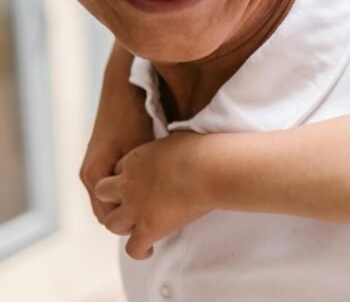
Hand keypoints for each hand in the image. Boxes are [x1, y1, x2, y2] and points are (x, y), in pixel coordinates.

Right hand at [80, 44, 152, 222]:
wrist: (123, 88)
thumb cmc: (134, 117)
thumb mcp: (140, 150)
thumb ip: (143, 179)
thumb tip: (158, 204)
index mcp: (94, 175)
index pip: (109, 218)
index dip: (132, 225)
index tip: (157, 228)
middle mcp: (90, 175)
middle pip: (109, 213)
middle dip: (130, 218)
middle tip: (160, 220)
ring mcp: (95, 166)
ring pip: (111, 200)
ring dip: (129, 205)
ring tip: (158, 206)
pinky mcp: (104, 159)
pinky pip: (114, 186)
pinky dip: (128, 192)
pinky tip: (152, 187)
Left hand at [95, 131, 211, 259]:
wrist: (208, 168)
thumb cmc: (201, 149)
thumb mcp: (177, 137)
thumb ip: (169, 146)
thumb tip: (180, 142)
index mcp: (135, 160)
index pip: (119, 170)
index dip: (128, 177)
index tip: (142, 182)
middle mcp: (128, 185)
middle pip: (103, 193)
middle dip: (114, 200)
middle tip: (130, 205)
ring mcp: (135, 208)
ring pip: (112, 223)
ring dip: (122, 226)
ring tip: (136, 229)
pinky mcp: (148, 228)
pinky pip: (133, 247)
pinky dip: (139, 251)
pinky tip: (148, 250)